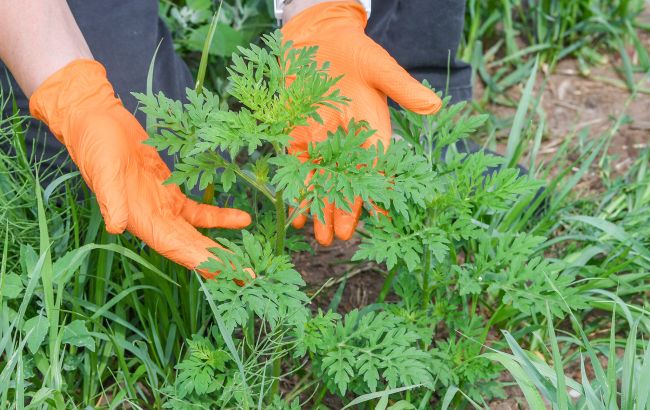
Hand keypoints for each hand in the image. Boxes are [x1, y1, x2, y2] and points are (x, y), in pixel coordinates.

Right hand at [29, 60, 250, 277]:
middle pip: (194, 248)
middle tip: (251, 278)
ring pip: (199, 234)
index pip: (178, 248)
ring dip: (223, 248)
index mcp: (141, 220)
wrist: (96, 122)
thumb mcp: (103, 170)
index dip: (205, 263)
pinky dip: (220, 217)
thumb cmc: (96, 146)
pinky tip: (243, 219)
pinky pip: (200, 211)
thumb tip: (116, 227)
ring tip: (251, 261)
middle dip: (221, 264)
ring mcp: (165, 207)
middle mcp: (155, 220)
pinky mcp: (172, 191)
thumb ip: (111, 199)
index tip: (231, 275)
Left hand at [281, 1, 441, 245]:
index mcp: (372, 130)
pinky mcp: (299, 136)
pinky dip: (296, 189)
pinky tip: (295, 213)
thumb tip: (433, 107)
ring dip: (320, 208)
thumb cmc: (355, 49)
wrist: (319, 37)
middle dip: (344, 209)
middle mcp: (348, 142)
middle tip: (340, 237)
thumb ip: (401, 88)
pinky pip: (297, 169)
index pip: (377, 167)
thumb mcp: (380, 66)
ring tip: (317, 237)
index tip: (379, 216)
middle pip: (347, 182)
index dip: (377, 192)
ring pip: (322, 182)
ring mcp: (323, 141)